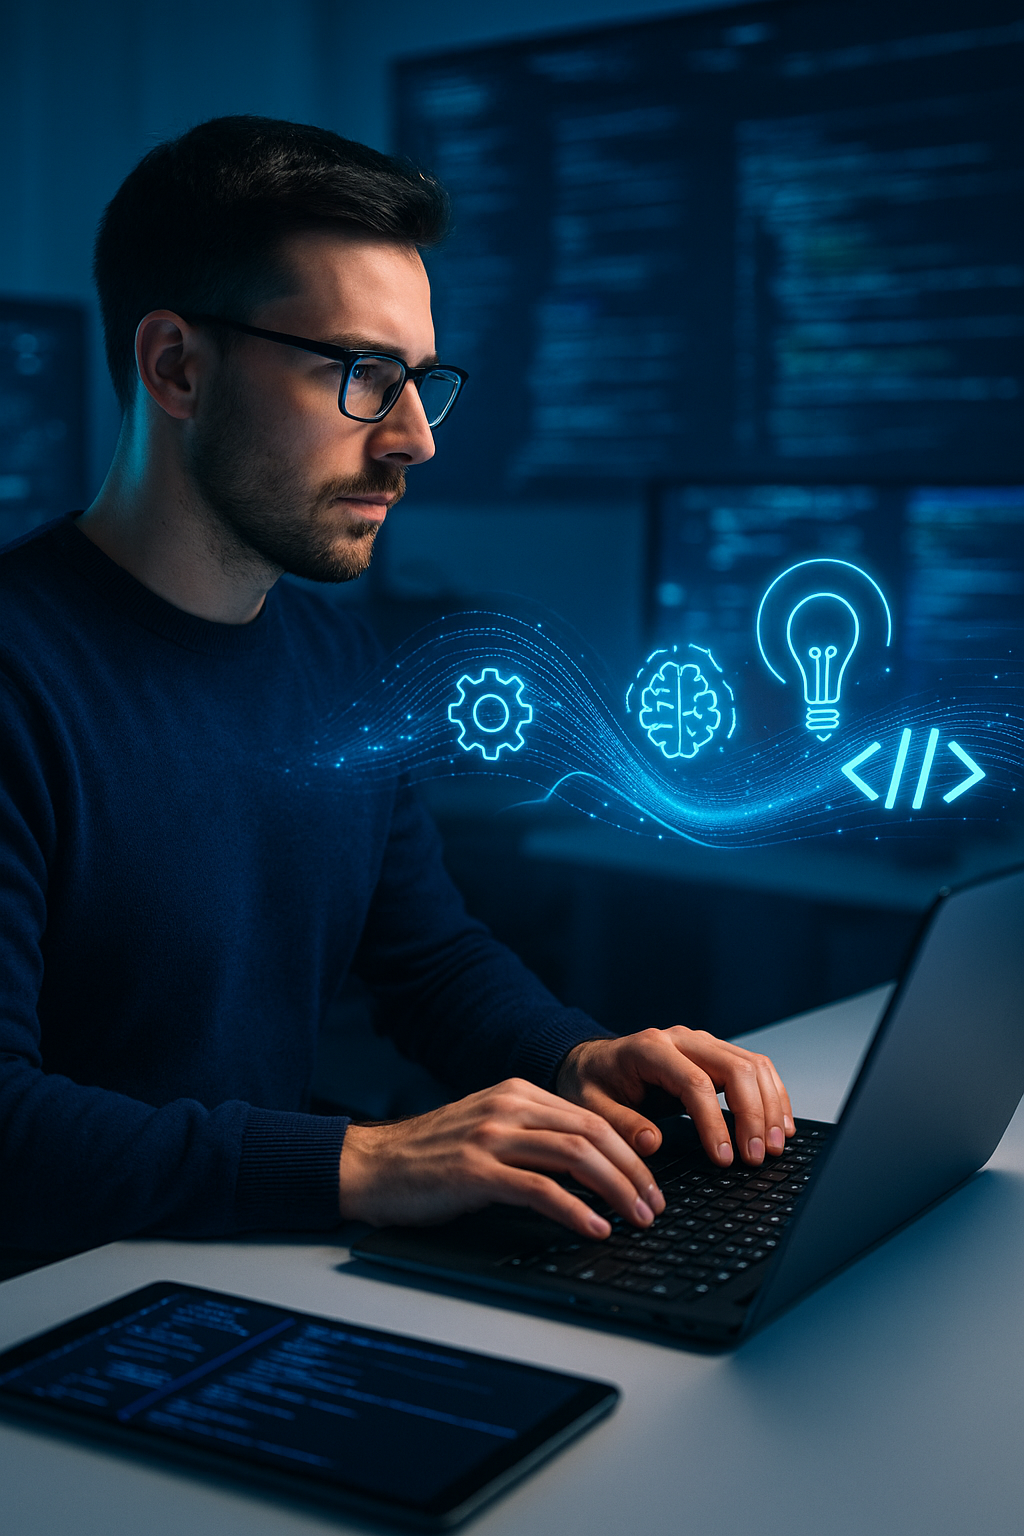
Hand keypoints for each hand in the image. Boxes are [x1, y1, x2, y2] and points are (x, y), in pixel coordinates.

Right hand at [337, 1078, 665, 1238]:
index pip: (591, 1117)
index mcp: (516, 1093)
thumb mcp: (487, 1131)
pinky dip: (575, 1209)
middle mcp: (508, 1107)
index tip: (650, 1182)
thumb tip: (589, 1170)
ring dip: (616, 1189)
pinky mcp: (475, 1171)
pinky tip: (595, 1226)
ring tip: (637, 1218)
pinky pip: (539, 1188)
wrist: (371, 1166)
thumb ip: (532, 1138)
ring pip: (575, 1155)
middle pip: (592, 1132)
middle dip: (633, 1171)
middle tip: (655, 1205)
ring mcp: (491, 1136)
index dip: (629, 1150)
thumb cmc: (429, 1157)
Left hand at [557, 1028, 793, 1167]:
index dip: (715, 1122)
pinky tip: (780, 1124)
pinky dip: (772, 1095)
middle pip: (735, 1069)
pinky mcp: (715, 1055)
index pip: (695, 1083)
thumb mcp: (590, 1107)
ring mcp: (702, 1043)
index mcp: (650, 1048)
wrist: (592, 1063)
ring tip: (775, 1147)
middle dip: (753, 1116)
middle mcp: (682, 1039)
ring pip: (753, 1065)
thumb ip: (619, 1124)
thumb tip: (652, 1143)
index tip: (725, 1159)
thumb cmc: (591, 1085)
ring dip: (770, 1107)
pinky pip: (755, 1068)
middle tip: (758, 1158)